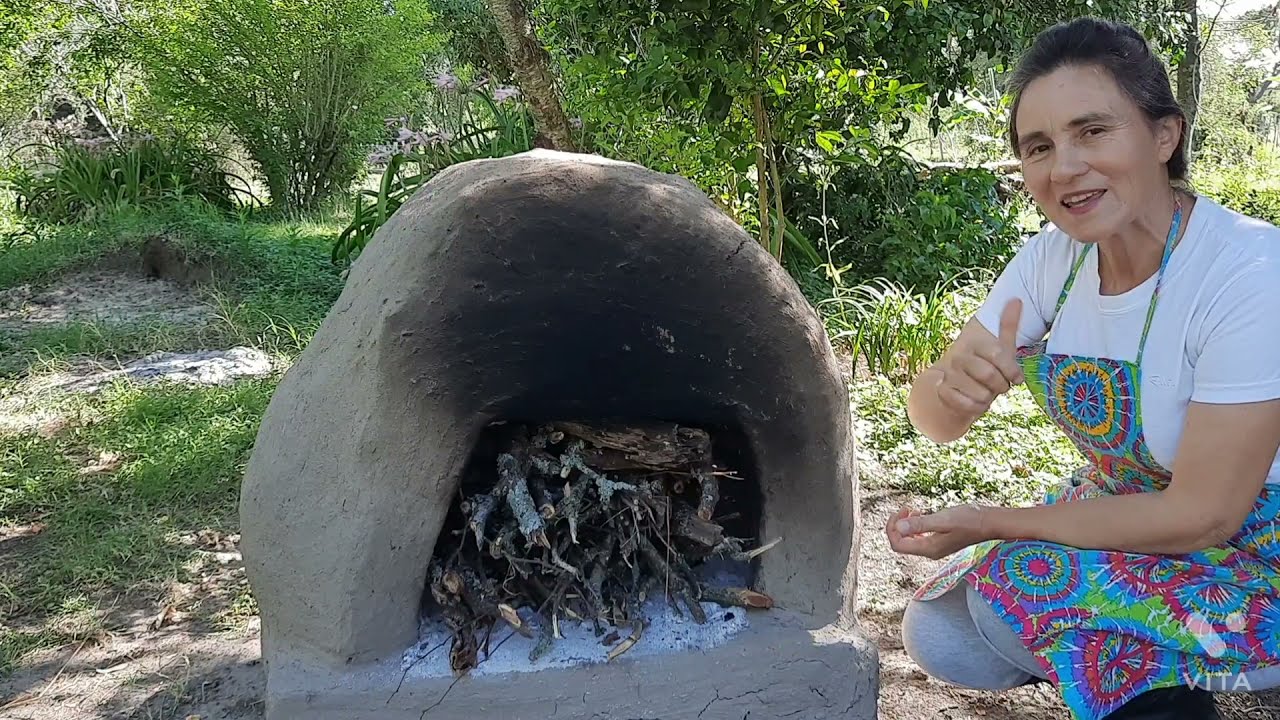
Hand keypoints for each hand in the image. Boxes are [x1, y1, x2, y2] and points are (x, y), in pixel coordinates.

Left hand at [886, 503, 992, 559]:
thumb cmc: (970, 520)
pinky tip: (921, 514)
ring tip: (912, 510)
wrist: (990, 523)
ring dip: (905, 524)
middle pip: (901, 543)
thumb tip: (899, 527)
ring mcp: (935, 548)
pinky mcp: (940, 541)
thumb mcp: (943, 519)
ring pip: (909, 539)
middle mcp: (930, 552)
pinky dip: (915, 526)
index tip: (901, 511)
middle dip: (897, 525)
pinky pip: (919, 537)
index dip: (892, 528)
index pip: (897, 544)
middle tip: (906, 508)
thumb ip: (921, 524)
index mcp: (928, 549)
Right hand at [935, 298, 1024, 417]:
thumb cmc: (982, 364)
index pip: (998, 355)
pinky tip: (975, 402)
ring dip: (988, 399)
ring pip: (980, 393)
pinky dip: (976, 408)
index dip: (1012, 371)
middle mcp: (959, 356)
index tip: (1017, 379)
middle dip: (1000, 386)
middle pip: (989, 376)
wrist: (951, 382)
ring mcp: (949, 374)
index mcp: (974, 343)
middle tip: (1000, 387)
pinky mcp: (943, 391)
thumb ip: (1008, 325)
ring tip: (985, 393)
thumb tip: (1017, 298)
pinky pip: (968, 405)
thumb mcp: (998, 346)